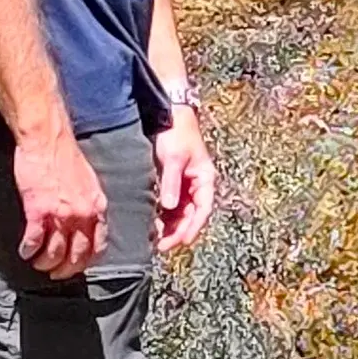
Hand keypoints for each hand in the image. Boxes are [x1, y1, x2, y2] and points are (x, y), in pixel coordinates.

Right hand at [14, 127, 106, 275]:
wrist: (47, 138)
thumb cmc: (65, 156)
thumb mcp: (89, 182)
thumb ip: (90, 204)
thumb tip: (87, 222)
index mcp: (97, 207)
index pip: (98, 246)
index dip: (86, 262)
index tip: (77, 266)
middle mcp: (83, 215)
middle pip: (77, 256)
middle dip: (65, 270)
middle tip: (55, 273)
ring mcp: (61, 214)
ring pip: (55, 253)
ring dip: (45, 263)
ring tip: (38, 263)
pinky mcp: (38, 210)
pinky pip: (34, 241)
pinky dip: (29, 250)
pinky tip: (25, 251)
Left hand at [153, 107, 217, 253]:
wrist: (169, 113)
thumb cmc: (176, 133)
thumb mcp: (173, 158)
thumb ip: (172, 183)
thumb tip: (170, 207)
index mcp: (205, 179)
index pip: (203, 210)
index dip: (193, 228)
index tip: (181, 241)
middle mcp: (197, 185)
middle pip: (191, 215)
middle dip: (178, 232)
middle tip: (161, 245)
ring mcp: (185, 184)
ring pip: (180, 212)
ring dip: (170, 226)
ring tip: (154, 238)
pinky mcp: (172, 181)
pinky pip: (170, 204)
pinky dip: (163, 215)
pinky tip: (152, 223)